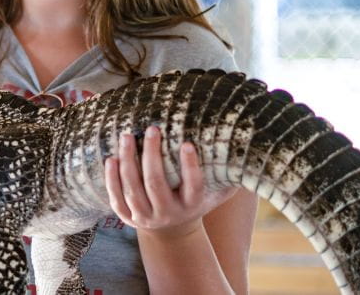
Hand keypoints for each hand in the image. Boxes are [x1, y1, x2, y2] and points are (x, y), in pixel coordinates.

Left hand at [104, 126, 235, 238]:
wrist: (171, 230)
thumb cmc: (194, 200)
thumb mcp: (214, 192)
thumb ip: (228, 176)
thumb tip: (248, 149)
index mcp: (192, 205)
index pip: (193, 185)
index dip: (190, 166)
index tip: (186, 143)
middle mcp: (168, 213)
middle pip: (156, 185)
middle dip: (152, 156)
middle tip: (151, 129)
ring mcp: (146, 217)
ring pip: (133, 190)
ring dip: (128, 162)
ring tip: (127, 136)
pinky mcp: (127, 217)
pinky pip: (117, 198)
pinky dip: (112, 179)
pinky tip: (111, 158)